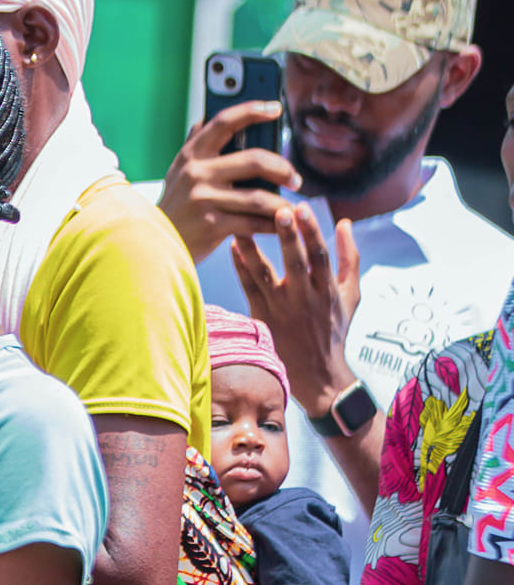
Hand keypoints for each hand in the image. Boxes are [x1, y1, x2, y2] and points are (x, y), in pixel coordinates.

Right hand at [158, 101, 300, 261]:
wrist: (152, 244)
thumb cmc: (175, 207)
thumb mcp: (178, 172)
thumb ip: (194, 147)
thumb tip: (206, 117)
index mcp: (191, 155)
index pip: (224, 122)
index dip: (252, 110)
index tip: (275, 108)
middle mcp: (196, 173)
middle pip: (255, 160)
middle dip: (283, 168)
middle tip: (295, 178)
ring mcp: (203, 199)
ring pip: (259, 197)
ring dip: (282, 203)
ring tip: (290, 207)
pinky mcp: (211, 225)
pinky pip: (253, 223)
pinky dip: (272, 225)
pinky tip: (279, 226)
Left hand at [231, 203, 362, 416]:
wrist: (319, 376)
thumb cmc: (336, 328)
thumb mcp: (352, 293)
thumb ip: (350, 257)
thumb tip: (345, 222)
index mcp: (328, 291)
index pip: (320, 256)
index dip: (312, 232)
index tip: (303, 208)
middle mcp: (305, 299)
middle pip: (295, 263)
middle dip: (288, 236)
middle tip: (279, 209)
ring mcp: (281, 310)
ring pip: (264, 275)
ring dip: (253, 249)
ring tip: (242, 224)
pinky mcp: (262, 318)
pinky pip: (248, 289)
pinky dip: (240, 268)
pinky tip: (233, 248)